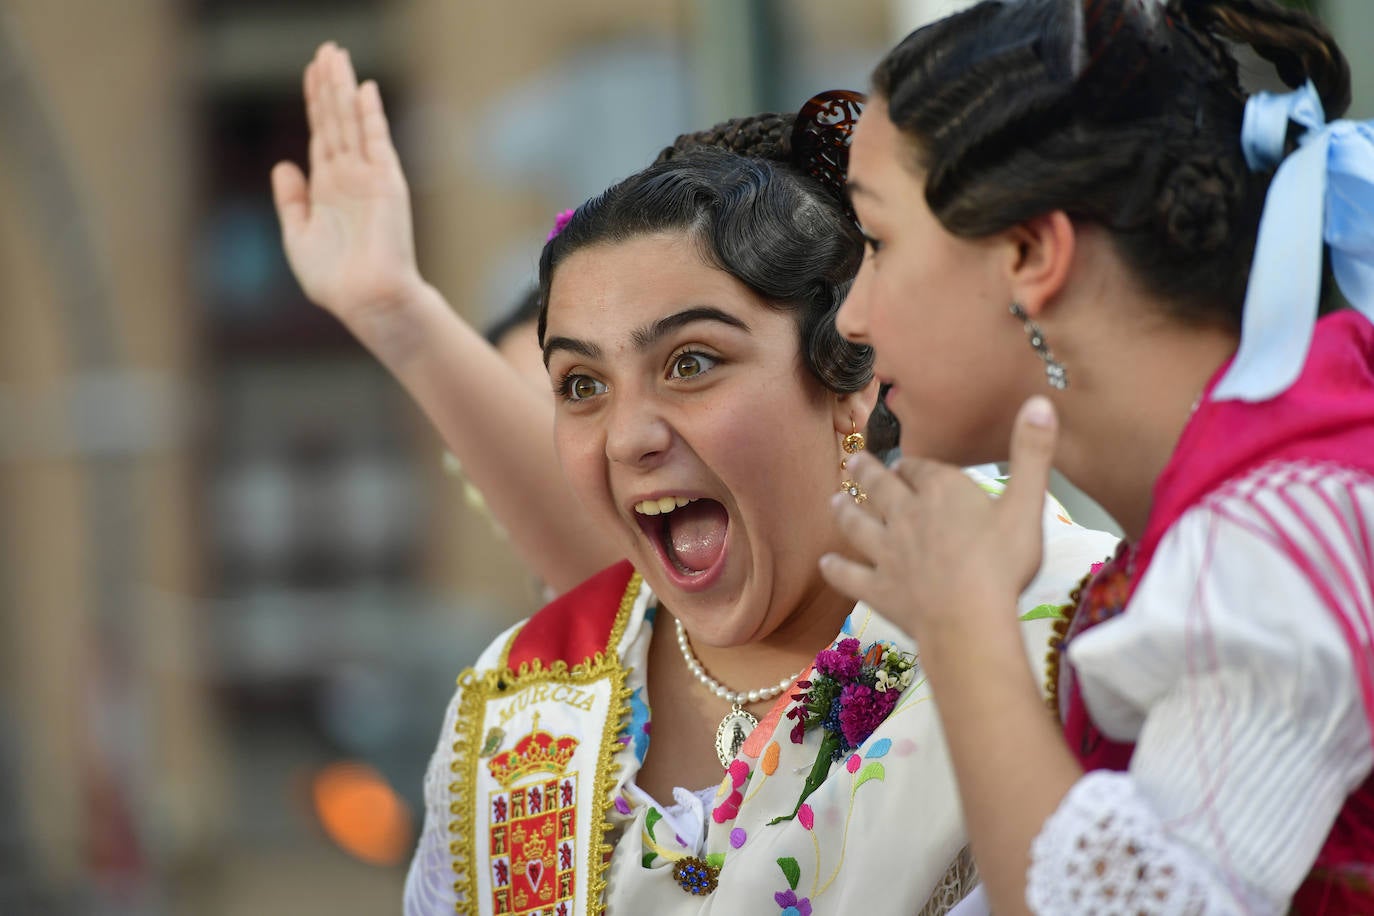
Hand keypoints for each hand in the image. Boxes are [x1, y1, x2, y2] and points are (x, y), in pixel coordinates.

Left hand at [271, 43, 423, 324]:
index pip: (320, 135)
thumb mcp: (297, 237)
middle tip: (325, 49)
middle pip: (335, 120)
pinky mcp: (386, 183)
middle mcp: (349, 178)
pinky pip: (377, 142)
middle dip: (328, 85)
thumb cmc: (335, 280)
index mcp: (327, 190)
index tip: (310, 72)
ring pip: (351, 123)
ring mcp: (368, 178)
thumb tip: (283, 164)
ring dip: (342, 89)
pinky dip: (370, 115)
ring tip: (335, 55)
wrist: (367, 300)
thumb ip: (291, 201)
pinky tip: (363, 89)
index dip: (314, 103)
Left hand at [820, 397, 1059, 637]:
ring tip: (834, 500)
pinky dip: (836, 569)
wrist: (968, 619)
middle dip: (868, 474)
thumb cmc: (1002, 563)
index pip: (921, 469)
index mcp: (941, 492)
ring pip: (858, 525)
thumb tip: (1040, 401)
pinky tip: (825, 563)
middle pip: (881, 489)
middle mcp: (906, 516)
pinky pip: (850, 576)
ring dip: (845, 512)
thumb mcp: (1027, 503)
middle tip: (854, 463)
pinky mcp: (878, 589)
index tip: (905, 462)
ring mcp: (887, 553)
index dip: (913, 465)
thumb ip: (1032, 453)